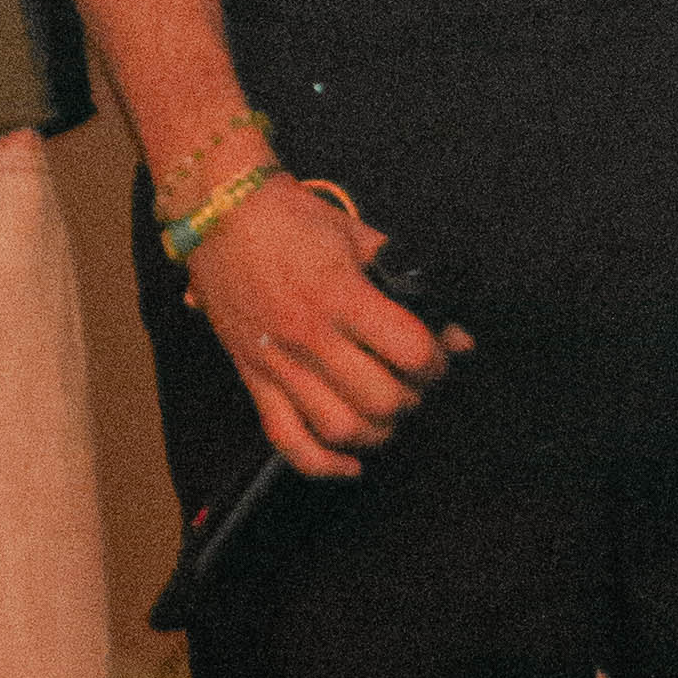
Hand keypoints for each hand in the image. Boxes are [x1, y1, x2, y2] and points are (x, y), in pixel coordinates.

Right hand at [181, 177, 463, 470]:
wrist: (220, 214)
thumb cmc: (292, 219)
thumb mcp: (358, 235)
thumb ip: (408, 282)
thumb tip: (457, 335)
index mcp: (340, 295)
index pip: (410, 351)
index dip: (436, 360)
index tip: (437, 355)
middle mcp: (309, 336)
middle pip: (382, 399)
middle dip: (413, 397)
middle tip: (414, 382)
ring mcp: (278, 363)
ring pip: (341, 428)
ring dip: (378, 432)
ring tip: (387, 412)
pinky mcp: (253, 379)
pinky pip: (287, 440)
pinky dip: (323, 463)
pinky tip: (351, 463)